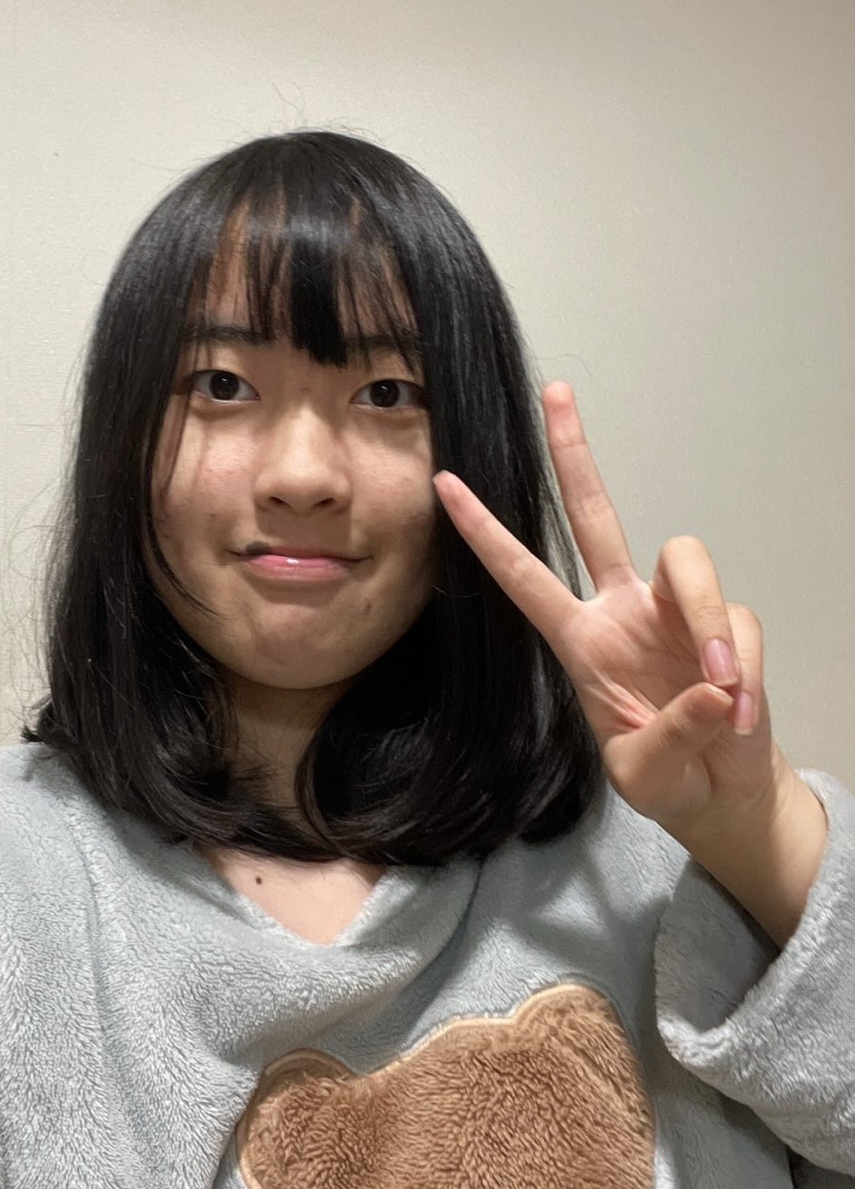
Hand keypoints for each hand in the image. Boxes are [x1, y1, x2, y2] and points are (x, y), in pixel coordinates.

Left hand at [433, 381, 777, 837]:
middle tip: (555, 394)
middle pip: (595, 514)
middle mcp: (623, 609)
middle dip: (574, 455)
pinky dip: (744, 671)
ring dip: (709, 624)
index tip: (444, 486)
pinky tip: (738, 714)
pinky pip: (739, 626)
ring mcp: (676, 612)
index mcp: (579, 640)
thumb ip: (668, 736)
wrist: (722, 794)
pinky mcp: (728, 625)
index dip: (484, 534)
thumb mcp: (644, 775)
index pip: (523, 576)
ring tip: (720, 693)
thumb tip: (709, 688)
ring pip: (689, 561)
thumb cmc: (666, 776)